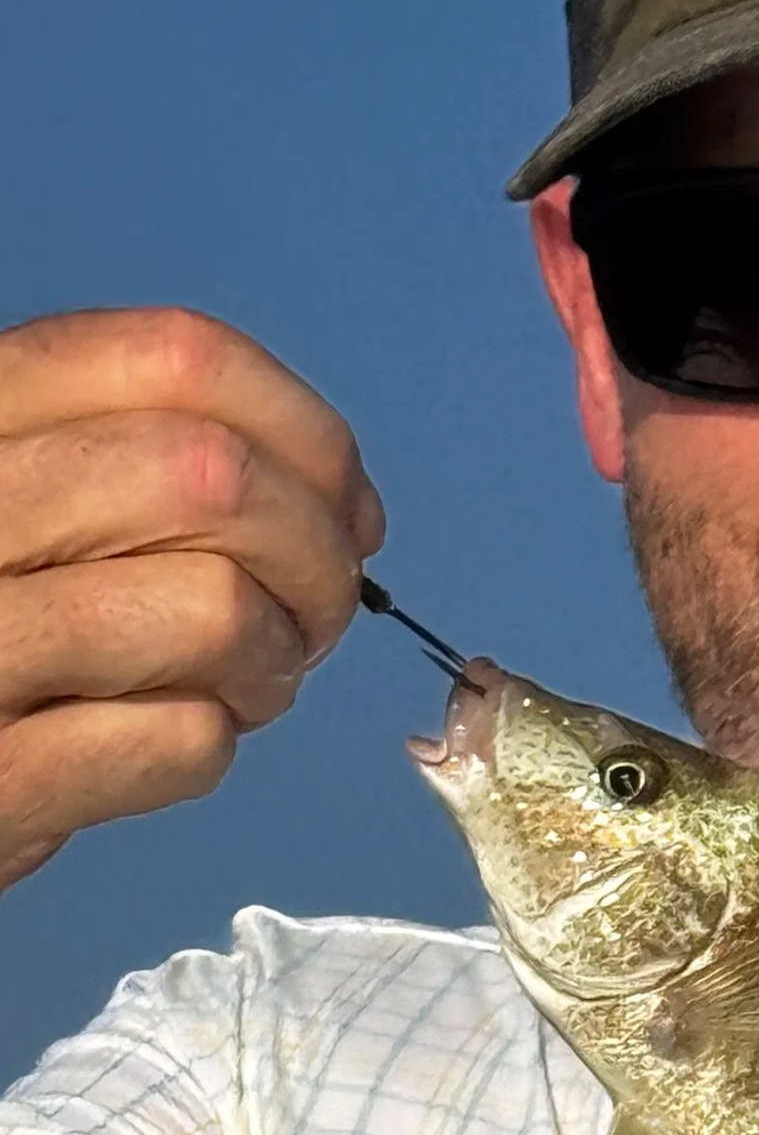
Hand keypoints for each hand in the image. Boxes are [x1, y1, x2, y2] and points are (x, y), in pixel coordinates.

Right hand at [0, 308, 382, 893]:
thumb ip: (153, 466)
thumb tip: (348, 506)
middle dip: (316, 553)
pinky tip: (172, 741)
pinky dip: (213, 744)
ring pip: (214, 606)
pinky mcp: (0, 777)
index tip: (348, 507)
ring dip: (274, 656)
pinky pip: (181, 739)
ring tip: (246, 684)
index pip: (179, 357)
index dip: (305, 432)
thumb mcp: (28, 501)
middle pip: (214, 475)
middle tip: (318, 614)